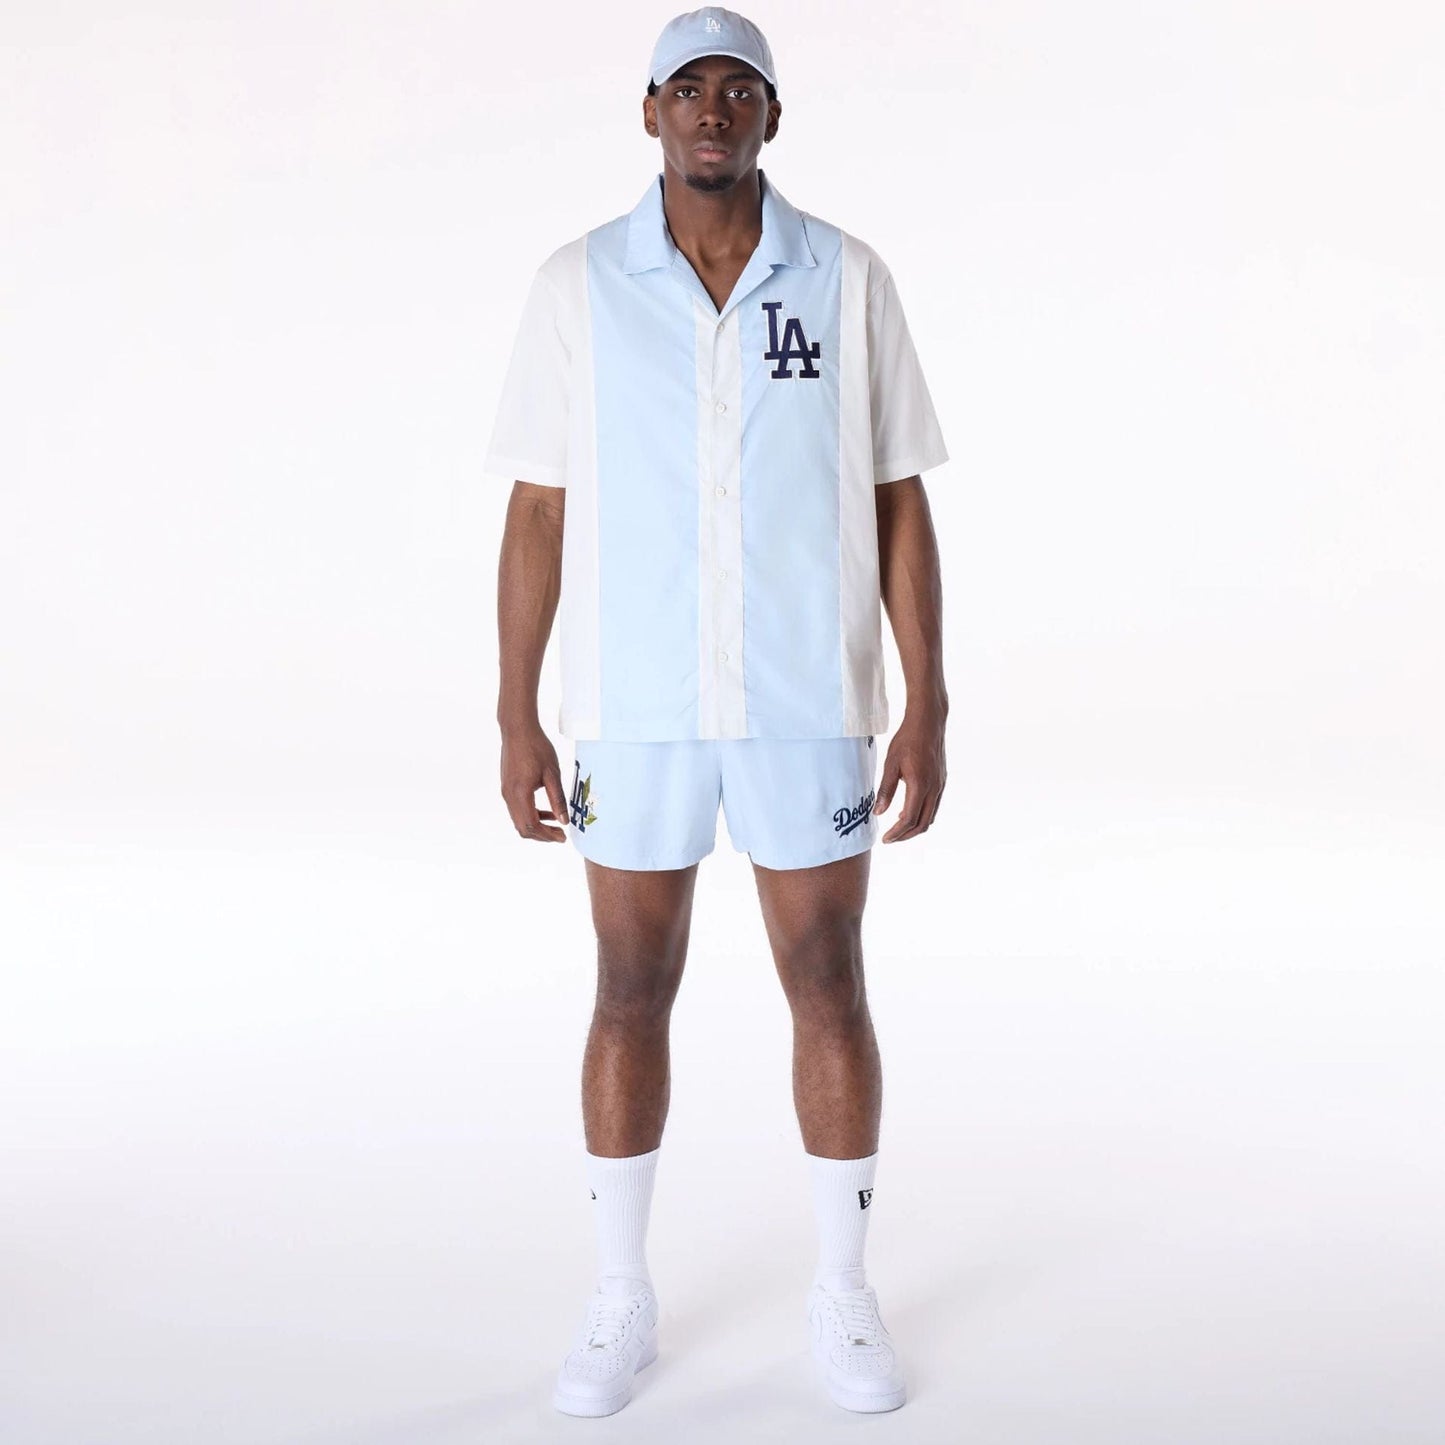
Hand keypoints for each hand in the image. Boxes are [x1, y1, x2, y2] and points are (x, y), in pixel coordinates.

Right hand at [500, 722, 569, 842]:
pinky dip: (531, 815)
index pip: (531, 826)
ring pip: (519, 820)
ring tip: (556, 825)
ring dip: (537, 825)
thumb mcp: (552, 774)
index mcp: (520, 794)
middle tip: (560, 835)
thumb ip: (558, 799)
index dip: (547, 835)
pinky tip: (546, 811)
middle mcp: (509, 796)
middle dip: (542, 835)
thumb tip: (564, 821)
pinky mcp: (507, 787)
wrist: (518, 729)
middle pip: (522, 828)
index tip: (562, 837)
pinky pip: (517, 809)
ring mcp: (506, 792)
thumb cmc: (536, 747)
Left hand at [873, 708, 946, 843]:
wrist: (928, 723)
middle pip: (922, 824)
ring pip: (931, 817)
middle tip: (890, 839)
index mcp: (920, 785)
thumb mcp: (890, 764)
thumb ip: (885, 790)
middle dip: (906, 835)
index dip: (896, 833)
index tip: (885, 839)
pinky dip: (923, 815)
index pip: (909, 819)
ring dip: (915, 827)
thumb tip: (878, 813)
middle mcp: (934, 789)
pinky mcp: (942, 781)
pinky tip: (910, 811)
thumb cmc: (907, 740)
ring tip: (898, 829)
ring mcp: (940, 786)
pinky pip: (934, 806)